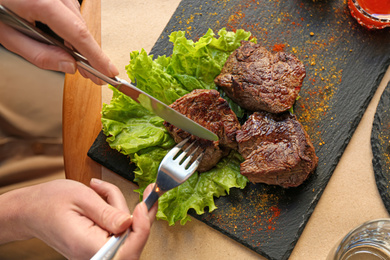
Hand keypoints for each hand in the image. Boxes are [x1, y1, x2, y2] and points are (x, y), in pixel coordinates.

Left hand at [0, 0, 118, 83]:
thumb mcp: (7, 35)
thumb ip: (39, 54)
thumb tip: (69, 66)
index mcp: (42, 3)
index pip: (78, 34)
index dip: (96, 56)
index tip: (109, 72)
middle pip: (81, 29)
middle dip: (90, 56)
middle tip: (96, 77)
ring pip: (78, 24)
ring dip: (79, 44)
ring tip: (83, 65)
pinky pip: (73, 17)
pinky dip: (72, 33)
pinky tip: (68, 46)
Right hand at [0, 179, 156, 259]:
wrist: (30, 210)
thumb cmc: (49, 202)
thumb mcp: (80, 197)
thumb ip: (107, 212)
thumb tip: (130, 223)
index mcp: (87, 246)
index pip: (127, 249)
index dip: (142, 228)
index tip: (145, 205)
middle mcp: (93, 255)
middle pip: (132, 242)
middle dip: (137, 215)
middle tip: (141, 192)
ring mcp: (96, 253)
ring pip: (126, 234)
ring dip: (122, 209)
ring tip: (101, 191)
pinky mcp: (98, 246)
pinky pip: (118, 232)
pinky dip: (117, 213)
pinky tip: (105, 199)